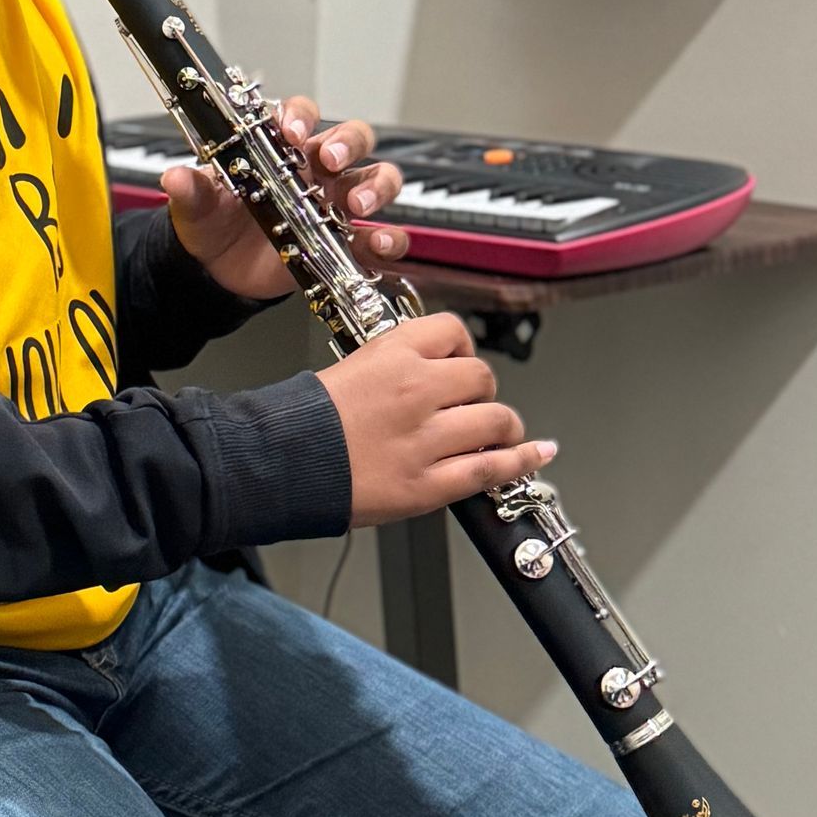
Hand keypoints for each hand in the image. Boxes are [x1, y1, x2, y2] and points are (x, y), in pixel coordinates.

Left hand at [162, 99, 408, 302]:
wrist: (216, 273)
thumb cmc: (213, 224)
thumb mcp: (196, 207)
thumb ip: (191, 191)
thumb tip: (174, 178)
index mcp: (280, 150)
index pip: (300, 116)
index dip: (300, 117)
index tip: (290, 131)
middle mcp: (315, 171)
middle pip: (351, 138)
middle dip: (348, 144)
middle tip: (330, 161)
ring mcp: (334, 204)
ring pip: (377, 178)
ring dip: (376, 186)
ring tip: (357, 205)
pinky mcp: (345, 242)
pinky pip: (381, 235)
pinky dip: (388, 240)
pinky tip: (377, 246)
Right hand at [323, 312, 558, 526]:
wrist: (277, 463)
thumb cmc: (303, 421)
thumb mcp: (347, 368)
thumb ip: (393, 364)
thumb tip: (431, 369)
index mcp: (393, 355)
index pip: (453, 332)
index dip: (462, 349)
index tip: (458, 363)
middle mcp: (416, 391)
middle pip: (482, 376)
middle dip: (482, 391)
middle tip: (469, 405)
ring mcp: (425, 440)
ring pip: (497, 420)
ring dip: (505, 427)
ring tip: (499, 433)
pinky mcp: (428, 484)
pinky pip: (492, 469)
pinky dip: (523, 461)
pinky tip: (539, 453)